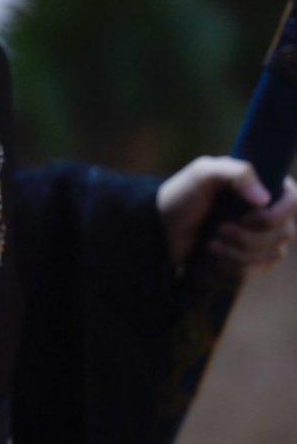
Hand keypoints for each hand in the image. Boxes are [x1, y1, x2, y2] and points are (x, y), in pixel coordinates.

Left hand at [155, 155, 296, 277]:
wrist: (159, 230)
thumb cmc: (181, 197)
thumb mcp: (203, 174)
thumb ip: (237, 173)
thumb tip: (265, 199)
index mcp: (258, 185)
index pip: (293, 200)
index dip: (277, 214)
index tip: (249, 217)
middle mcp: (264, 210)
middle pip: (285, 231)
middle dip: (250, 236)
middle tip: (220, 229)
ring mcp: (258, 236)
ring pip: (274, 254)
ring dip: (241, 253)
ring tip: (212, 245)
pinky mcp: (247, 257)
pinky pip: (261, 269)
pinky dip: (238, 268)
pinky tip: (216, 259)